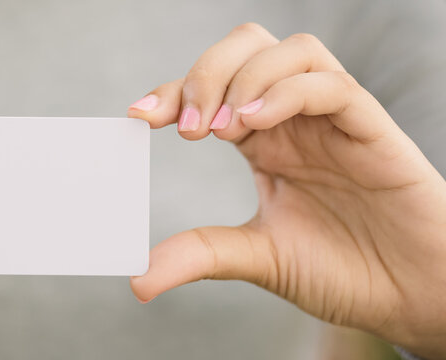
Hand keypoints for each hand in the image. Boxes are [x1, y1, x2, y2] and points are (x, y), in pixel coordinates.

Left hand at [127, 23, 445, 358]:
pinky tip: (259, 123)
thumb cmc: (344, 270)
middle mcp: (295, 120)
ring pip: (291, 52)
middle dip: (206, 73)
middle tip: (189, 129)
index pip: (212, 89)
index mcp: (265, 140)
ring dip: (245, 79)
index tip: (138, 116)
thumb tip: (138, 279)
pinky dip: (290, 91)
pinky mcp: (373, 131)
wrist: (412, 298)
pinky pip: (333, 85)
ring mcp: (334, 121)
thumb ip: (201, 255)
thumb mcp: (258, 258)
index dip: (173, 91)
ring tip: (223, 130)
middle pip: (247, 49)